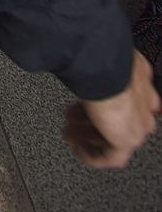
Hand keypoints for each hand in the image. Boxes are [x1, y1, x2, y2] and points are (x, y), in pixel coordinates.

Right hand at [64, 51, 159, 167]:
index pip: (125, 98)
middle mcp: (143, 104)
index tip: (83, 102)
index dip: (101, 102)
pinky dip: (90, 154)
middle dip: (90, 120)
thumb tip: (74, 56)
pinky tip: (76, 148)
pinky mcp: (127, 140)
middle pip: (116, 120)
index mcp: (140, 80)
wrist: (104, 68)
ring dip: (87, 136)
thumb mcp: (97, 55)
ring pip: (111, 137)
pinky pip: (108, 156)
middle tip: (70, 119)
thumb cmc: (100, 58)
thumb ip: (95, 64)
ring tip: (68, 134)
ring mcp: (137, 125)